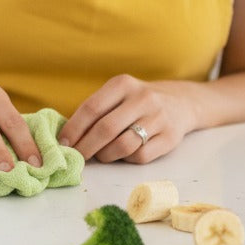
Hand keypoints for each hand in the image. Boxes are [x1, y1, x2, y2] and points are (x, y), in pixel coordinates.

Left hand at [57, 74, 197, 162]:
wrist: (181, 103)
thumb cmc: (136, 101)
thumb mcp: (118, 94)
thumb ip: (96, 110)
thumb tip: (67, 137)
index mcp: (123, 84)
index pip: (92, 108)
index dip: (74, 128)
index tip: (63, 143)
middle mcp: (142, 98)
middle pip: (106, 129)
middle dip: (86, 146)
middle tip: (77, 156)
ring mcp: (159, 118)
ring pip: (123, 146)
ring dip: (105, 155)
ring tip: (100, 155)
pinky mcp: (170, 138)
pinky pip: (141, 156)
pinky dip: (127, 159)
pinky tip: (124, 154)